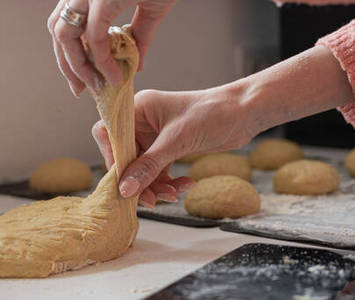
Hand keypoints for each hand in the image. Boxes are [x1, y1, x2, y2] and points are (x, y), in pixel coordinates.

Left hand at [47, 0, 176, 97]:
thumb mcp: (151, 9)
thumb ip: (139, 36)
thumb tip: (135, 65)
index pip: (64, 25)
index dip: (67, 55)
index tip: (81, 81)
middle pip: (58, 32)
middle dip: (68, 66)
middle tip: (82, 90)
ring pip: (66, 35)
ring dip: (78, 66)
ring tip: (98, 84)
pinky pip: (94, 35)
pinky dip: (101, 60)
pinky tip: (114, 74)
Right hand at [91, 87, 259, 206]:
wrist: (245, 112)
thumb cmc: (212, 113)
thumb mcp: (177, 140)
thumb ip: (149, 166)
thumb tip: (125, 189)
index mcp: (138, 108)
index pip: (109, 135)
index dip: (113, 159)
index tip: (123, 181)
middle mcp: (142, 121)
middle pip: (126, 157)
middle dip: (138, 180)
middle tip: (152, 199)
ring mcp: (156, 136)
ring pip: (142, 169)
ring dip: (156, 185)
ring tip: (174, 195)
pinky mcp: (170, 148)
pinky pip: (159, 171)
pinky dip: (169, 182)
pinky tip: (184, 185)